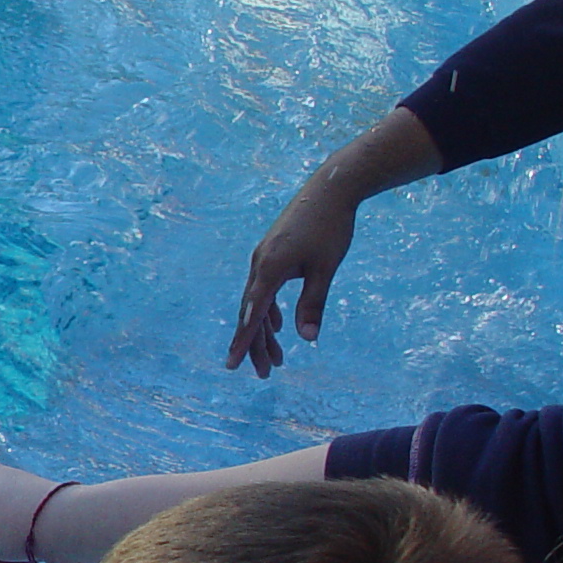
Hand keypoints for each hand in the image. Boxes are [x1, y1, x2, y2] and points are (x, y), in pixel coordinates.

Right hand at [226, 177, 358, 374]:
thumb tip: (307, 338)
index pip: (252, 314)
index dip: (242, 342)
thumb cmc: (331, 228)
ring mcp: (263, 257)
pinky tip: (276, 324)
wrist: (329, 188)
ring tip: (277, 358)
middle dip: (256, 345)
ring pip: (257, 302)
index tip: (231, 365)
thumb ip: (313, 304)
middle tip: (266, 373)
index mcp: (269, 269)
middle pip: (251, 312)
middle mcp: (260, 264)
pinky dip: (267, 310)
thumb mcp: (325, 269)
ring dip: (263, 330)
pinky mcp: (271, 252)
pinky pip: (263, 288)